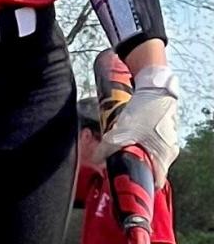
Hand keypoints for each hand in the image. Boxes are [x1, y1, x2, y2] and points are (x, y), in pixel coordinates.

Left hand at [96, 67, 179, 184]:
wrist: (156, 85)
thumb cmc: (146, 109)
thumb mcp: (125, 129)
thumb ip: (109, 146)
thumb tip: (97, 159)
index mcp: (164, 157)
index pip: (154, 181)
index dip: (139, 180)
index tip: (125, 178)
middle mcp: (169, 152)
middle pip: (150, 166)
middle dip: (133, 162)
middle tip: (119, 158)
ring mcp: (167, 140)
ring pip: (149, 151)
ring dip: (135, 148)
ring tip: (122, 142)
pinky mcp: (163, 129)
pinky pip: (150, 139)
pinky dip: (140, 138)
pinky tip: (130, 130)